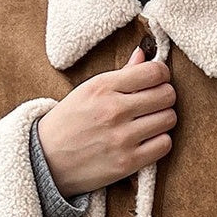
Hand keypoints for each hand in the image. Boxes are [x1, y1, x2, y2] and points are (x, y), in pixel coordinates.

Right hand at [35, 46, 176, 197]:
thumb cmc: (69, 122)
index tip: (157, 81)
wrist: (47, 159)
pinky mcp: (128, 161)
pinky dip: (161, 141)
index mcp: (102, 87)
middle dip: (165, 97)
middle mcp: (114, 110)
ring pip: (169, 119)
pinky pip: (164, 144)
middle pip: (167, 95)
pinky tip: (149, 139)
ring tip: (150, 121)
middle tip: (155, 103)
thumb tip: (144, 55)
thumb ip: (121, 74)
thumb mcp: (88, 91)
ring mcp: (122, 137)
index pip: (154, 72)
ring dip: (164, 119)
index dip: (161, 75)